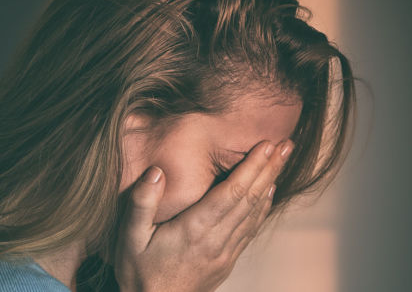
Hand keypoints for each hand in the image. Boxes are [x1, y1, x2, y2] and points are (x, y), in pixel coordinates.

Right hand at [114, 139, 293, 291]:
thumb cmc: (138, 272)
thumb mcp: (130, 237)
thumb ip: (141, 203)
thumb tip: (156, 172)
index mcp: (194, 230)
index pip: (231, 193)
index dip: (251, 168)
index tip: (266, 145)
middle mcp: (215, 240)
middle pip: (250, 199)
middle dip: (269, 169)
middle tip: (286, 144)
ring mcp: (224, 252)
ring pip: (254, 212)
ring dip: (270, 183)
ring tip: (283, 160)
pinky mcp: (226, 260)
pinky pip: (250, 228)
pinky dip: (262, 207)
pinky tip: (268, 193)